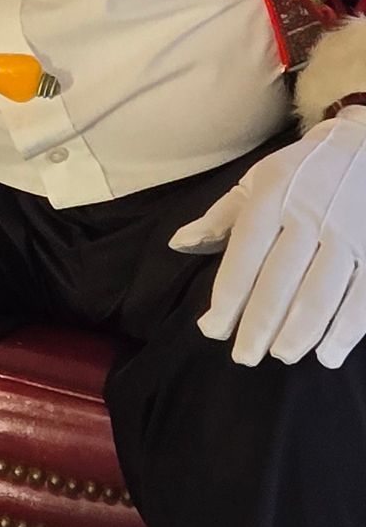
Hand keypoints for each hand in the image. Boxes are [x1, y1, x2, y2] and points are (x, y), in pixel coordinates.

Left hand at [170, 108, 365, 366]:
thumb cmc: (306, 170)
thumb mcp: (260, 179)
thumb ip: (222, 216)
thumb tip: (179, 244)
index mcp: (273, 195)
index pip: (244, 255)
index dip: (228, 297)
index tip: (213, 330)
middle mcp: (310, 212)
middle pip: (279, 280)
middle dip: (259, 324)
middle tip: (245, 357)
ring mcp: (350, 229)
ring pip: (320, 291)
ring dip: (299, 330)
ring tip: (281, 354)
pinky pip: (363, 294)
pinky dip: (346, 328)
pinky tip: (329, 353)